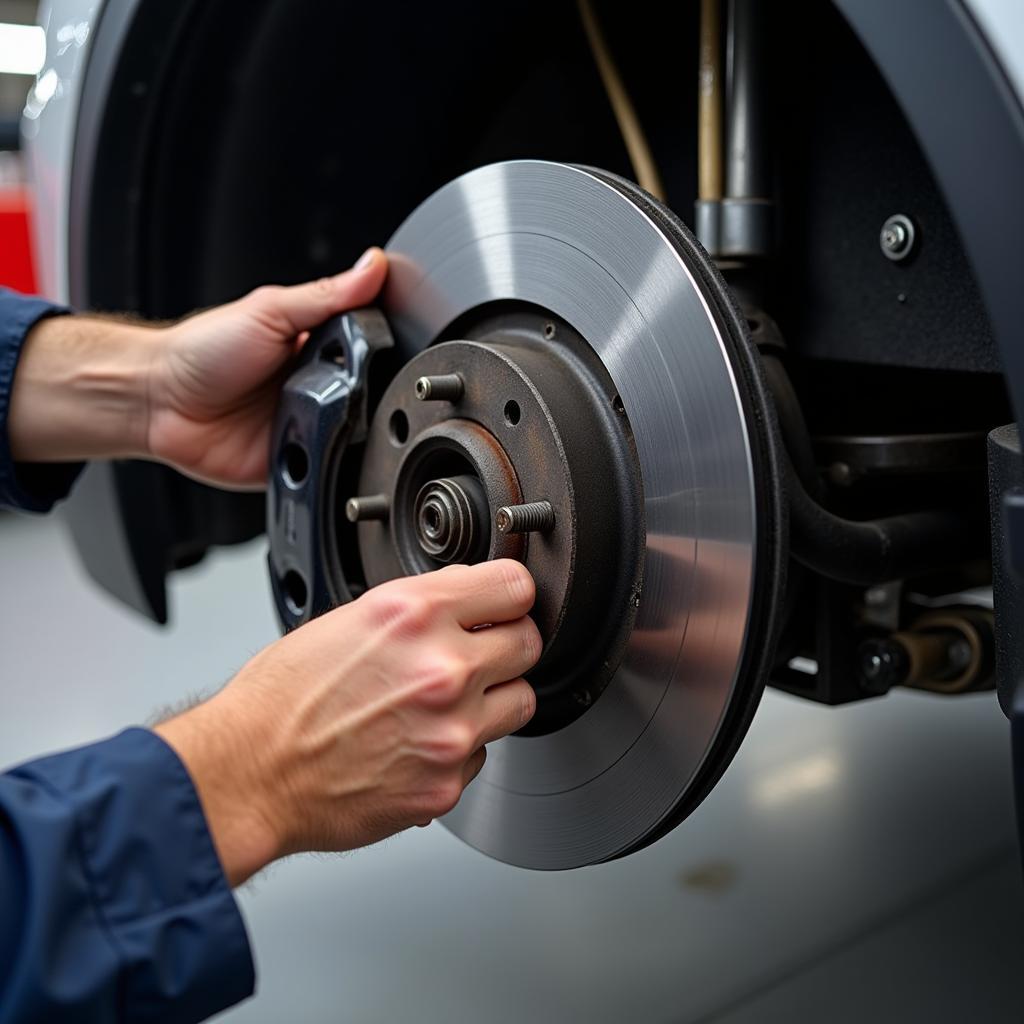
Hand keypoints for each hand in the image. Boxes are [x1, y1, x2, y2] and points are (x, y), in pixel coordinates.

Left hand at [7, 250, 386, 485]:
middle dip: (368, 396)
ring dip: (346, 431)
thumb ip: (326, 295)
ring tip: (325, 416)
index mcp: (319, 346)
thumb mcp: (269, 310)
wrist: (159, 402)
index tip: (397, 346)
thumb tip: (372, 265)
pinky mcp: (297, 464)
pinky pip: (326, 471)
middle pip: (370, 396)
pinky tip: (314, 448)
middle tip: (350, 387)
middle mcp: (319, 387)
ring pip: (354, 438)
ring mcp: (308, 426)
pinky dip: (324, 464)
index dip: (388, 348)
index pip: (373, 347)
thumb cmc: (202, 351)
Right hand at [154, 560, 540, 885]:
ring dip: (495, 698)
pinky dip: (462, 747)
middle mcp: (442, 668)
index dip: (510, 594)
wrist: (251, 771)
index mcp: (414, 614)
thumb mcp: (349, 618)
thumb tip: (466, 598)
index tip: (506, 602)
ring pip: (521, 700)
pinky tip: (419, 742)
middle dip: (506, 644)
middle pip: (528, 642)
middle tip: (478, 654)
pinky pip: (485, 754)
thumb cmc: (284, 696)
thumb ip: (420, 606)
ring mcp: (451, 729)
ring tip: (449, 703)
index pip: (514, 585)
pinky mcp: (447, 782)